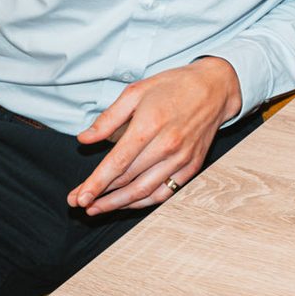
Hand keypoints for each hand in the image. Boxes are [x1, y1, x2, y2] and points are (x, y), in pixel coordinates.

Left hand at [68, 57, 240, 215]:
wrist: (215, 87)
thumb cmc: (174, 86)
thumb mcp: (136, 91)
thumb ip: (109, 118)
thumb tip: (84, 139)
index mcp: (150, 124)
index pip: (117, 163)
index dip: (95, 183)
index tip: (78, 197)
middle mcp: (167, 145)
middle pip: (127, 180)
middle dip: (100, 195)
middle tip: (80, 203)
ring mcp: (181, 158)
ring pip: (144, 191)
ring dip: (118, 204)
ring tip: (97, 209)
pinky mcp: (192, 166)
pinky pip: (165, 192)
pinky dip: (144, 202)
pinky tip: (127, 204)